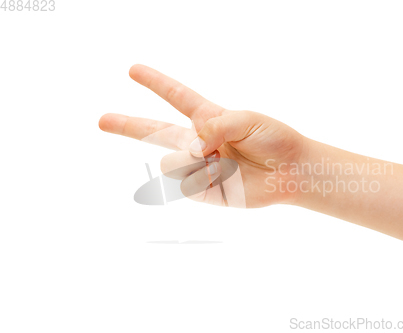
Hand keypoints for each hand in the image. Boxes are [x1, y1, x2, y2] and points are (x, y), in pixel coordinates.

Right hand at [99, 64, 304, 207]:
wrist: (291, 171)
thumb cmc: (274, 139)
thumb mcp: (247, 119)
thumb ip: (215, 126)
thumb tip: (190, 147)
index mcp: (209, 118)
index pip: (176, 97)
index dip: (155, 83)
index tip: (133, 70)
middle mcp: (199, 142)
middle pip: (155, 132)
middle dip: (127, 125)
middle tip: (101, 119)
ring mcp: (199, 167)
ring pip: (171, 161)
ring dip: (191, 159)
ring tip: (219, 160)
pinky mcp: (203, 191)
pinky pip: (186, 183)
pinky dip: (202, 178)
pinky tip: (222, 177)